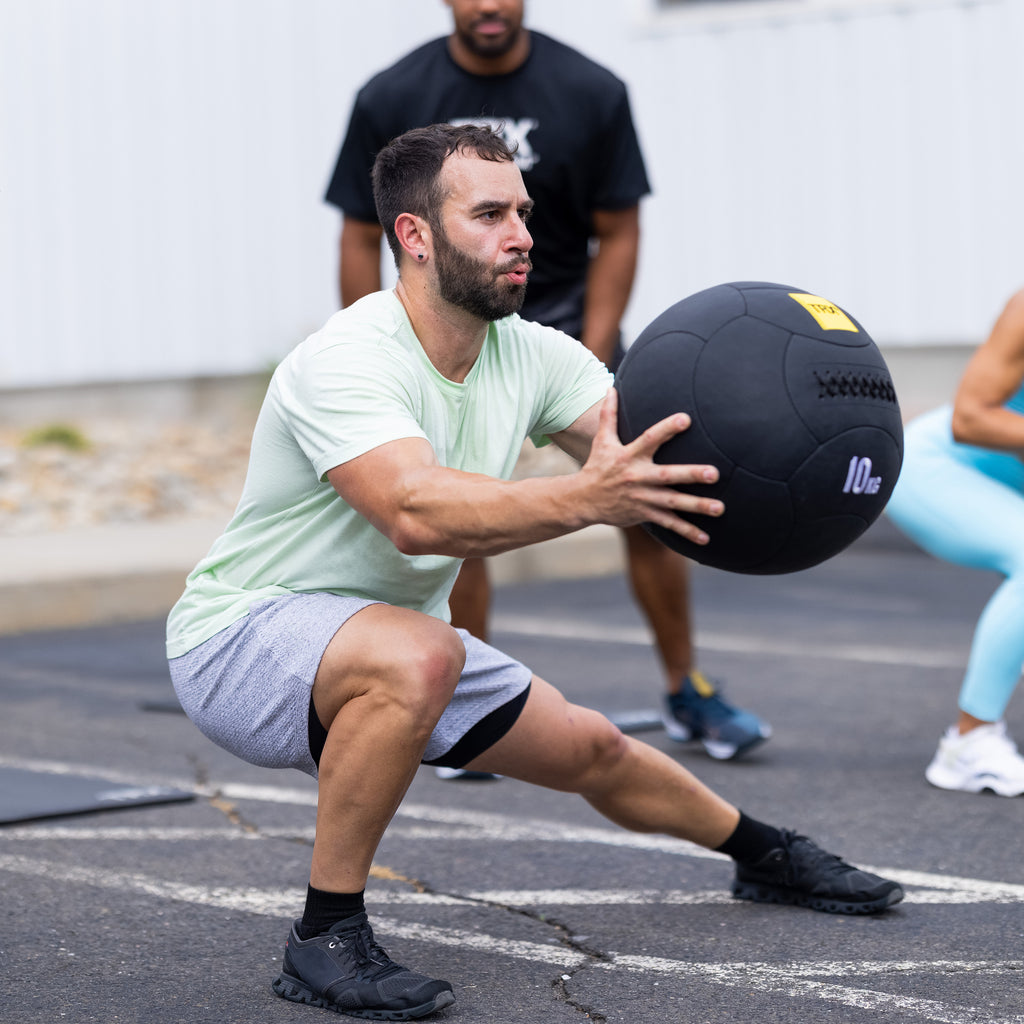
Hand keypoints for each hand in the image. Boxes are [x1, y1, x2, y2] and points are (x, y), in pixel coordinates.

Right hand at [579, 389, 722, 543]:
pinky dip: (686, 531)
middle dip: (690, 475)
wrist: (583, 501)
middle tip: (714, 473)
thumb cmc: (597, 466)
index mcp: (629, 456)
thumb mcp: (602, 440)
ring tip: (720, 508)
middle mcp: (638, 477)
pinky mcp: (644, 514)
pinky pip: (668, 524)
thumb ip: (609, 414)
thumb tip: (611, 387)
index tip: (686, 419)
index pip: (650, 439)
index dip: (667, 429)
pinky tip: (705, 538)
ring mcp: (643, 498)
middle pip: (668, 475)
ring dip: (697, 506)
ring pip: (673, 502)